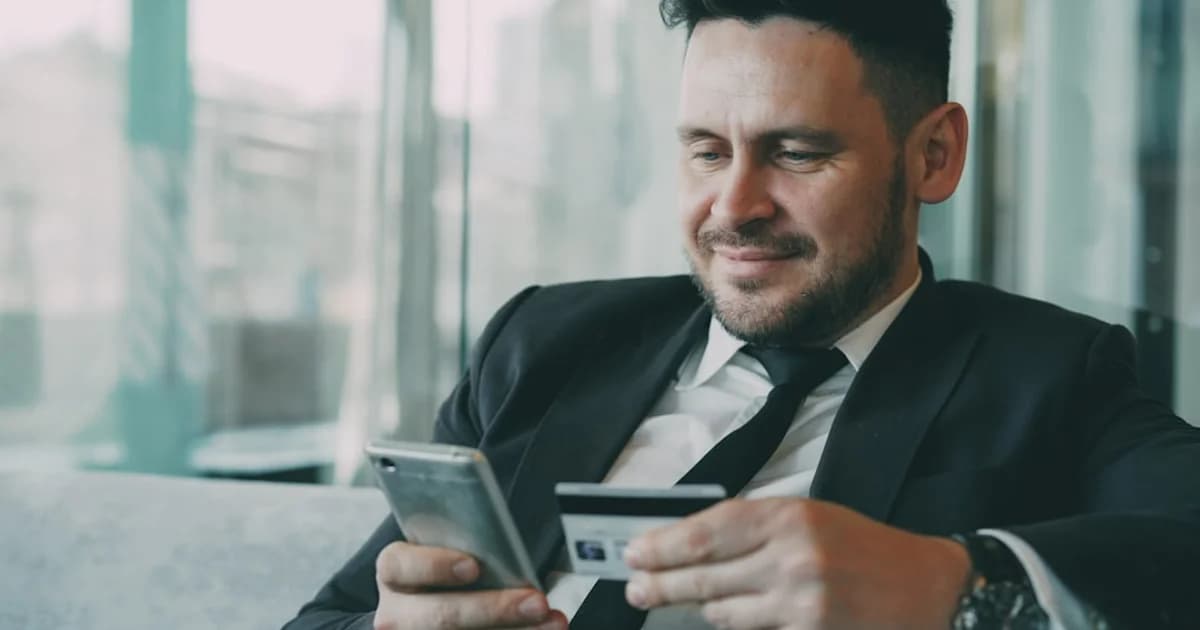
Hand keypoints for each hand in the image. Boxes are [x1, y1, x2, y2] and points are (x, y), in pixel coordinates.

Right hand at [372, 541, 568, 629]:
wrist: (426, 604)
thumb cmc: (444, 567)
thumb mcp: (443, 547)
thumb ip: (468, 541)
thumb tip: (510, 539)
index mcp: (394, 571)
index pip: (400, 566)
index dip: (434, 565)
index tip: (473, 566)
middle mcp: (397, 612)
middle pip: (441, 615)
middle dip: (493, 609)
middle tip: (536, 601)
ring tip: (552, 623)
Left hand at [621, 498, 970, 629]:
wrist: (929, 589)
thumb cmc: (865, 548)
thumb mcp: (810, 518)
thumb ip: (755, 528)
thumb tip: (693, 544)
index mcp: (789, 518)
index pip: (708, 533)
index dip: (664, 546)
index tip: (636, 552)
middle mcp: (792, 560)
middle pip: (706, 578)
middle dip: (661, 584)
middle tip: (635, 587)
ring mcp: (801, 604)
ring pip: (723, 613)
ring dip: (697, 609)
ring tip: (673, 600)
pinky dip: (735, 626)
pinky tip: (724, 617)